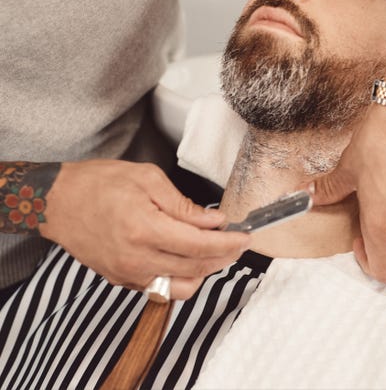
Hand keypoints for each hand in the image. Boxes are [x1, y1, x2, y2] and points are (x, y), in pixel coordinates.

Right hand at [40, 159, 249, 298]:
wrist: (58, 202)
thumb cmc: (97, 184)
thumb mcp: (146, 178)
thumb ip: (182, 204)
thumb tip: (212, 221)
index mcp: (144, 229)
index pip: (199, 245)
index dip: (227, 243)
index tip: (244, 236)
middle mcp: (137, 258)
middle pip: (195, 267)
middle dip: (223, 256)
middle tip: (237, 242)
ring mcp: (128, 273)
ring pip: (180, 286)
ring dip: (205, 271)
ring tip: (216, 252)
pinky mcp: (121, 279)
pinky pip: (161, 288)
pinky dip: (181, 278)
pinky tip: (188, 260)